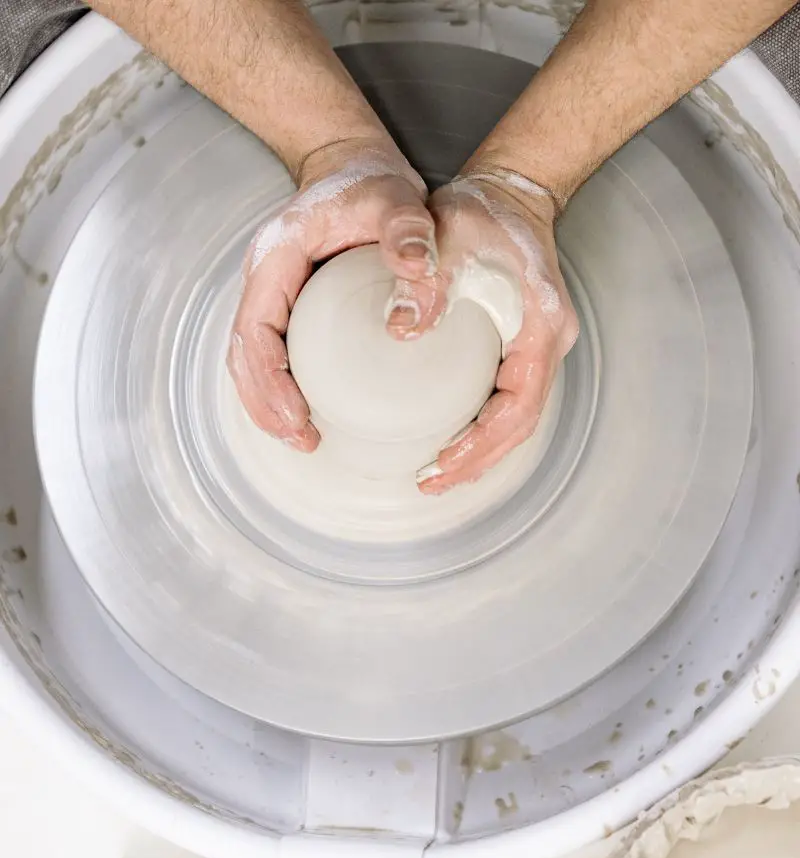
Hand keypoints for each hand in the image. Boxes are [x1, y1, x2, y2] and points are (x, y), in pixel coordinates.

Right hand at [228, 140, 435, 449]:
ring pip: (252, 359)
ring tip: (304, 439)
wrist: (354, 163)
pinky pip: (273, 353)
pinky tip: (310, 413)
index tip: (297, 416)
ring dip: (269, 404)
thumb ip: (408, 232)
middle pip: (244, 355)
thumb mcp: (397, 199)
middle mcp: (265, 278)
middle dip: (265, 405)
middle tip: (303, 441)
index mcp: (277, 256)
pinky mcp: (288, 305)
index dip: (269, 379)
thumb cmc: (372, 181)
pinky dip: (282, 388)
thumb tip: (419, 273)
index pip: (256, 329)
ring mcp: (273, 293)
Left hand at [385, 168, 579, 493]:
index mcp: (539, 325)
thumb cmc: (481, 213)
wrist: (508, 191)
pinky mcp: (522, 344)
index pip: (517, 407)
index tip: (441, 465)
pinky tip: (451, 439)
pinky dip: (481, 427)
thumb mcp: (448, 238)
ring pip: (516, 417)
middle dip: (478, 461)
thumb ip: (426, 281)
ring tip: (438, 473)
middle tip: (432, 482)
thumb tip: (400, 330)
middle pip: (520, 425)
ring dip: (481, 451)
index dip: (481, 445)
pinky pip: (506, 399)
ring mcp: (538, 346)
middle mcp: (548, 342)